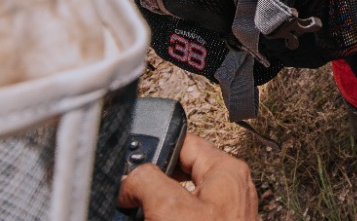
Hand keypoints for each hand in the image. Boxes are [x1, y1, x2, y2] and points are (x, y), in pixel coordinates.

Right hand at [117, 133, 258, 220]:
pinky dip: (163, 219)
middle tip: (131, 201)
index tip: (128, 167)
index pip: (184, 143)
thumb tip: (131, 177)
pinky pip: (180, 218)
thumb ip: (147, 181)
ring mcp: (220, 214)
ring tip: (138, 216)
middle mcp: (228, 189)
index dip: (154, 151)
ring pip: (175, 201)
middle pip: (177, 173)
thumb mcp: (170, 209)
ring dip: (153, 210)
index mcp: (226, 171)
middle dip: (151, 186)